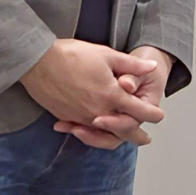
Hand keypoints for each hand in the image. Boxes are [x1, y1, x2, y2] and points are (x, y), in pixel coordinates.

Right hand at [51, 46, 170, 148]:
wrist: (36, 60)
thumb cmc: (70, 55)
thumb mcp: (106, 55)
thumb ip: (131, 65)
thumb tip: (151, 66)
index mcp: (112, 96)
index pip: (140, 111)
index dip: (153, 114)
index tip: (159, 116)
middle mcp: (98, 111)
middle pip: (124, 131)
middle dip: (137, 136)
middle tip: (145, 139)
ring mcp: (80, 116)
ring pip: (102, 135)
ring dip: (113, 137)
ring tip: (118, 138)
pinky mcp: (65, 116)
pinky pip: (81, 129)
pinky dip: (89, 131)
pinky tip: (90, 128)